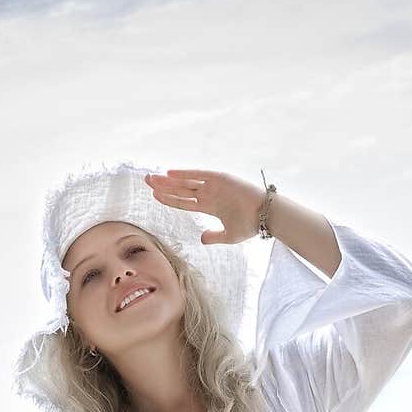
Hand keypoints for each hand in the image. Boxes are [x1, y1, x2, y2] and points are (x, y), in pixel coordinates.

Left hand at [144, 168, 262, 245]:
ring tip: (152, 177)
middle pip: (180, 189)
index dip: (168, 198)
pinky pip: (199, 175)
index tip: (154, 195)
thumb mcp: (228, 236)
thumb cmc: (250, 225)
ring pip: (186, 182)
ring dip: (169, 180)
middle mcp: (209, 194)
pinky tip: (170, 173)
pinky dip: (185, 173)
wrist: (265, 216)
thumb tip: (201, 239)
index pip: (183, 202)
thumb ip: (213, 237)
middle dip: (163, 186)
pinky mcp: (220, 179)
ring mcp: (214, 186)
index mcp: (209, 206)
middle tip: (146, 181)